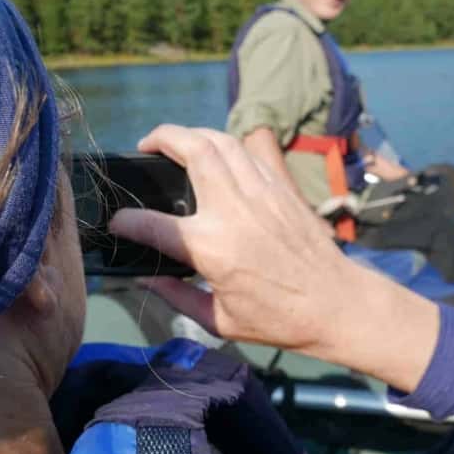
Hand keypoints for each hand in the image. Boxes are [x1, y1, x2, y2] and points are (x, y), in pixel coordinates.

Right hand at [108, 125, 439, 390]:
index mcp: (212, 248)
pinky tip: (215, 154)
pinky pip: (246, 151)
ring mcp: (260, 192)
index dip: (126, 222)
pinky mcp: (280, 187)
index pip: (153, 224)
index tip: (116, 223)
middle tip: (146, 145)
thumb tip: (144, 276)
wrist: (337, 303)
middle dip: (161, 137)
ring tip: (177, 141)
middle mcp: (233, 209)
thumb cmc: (276, 320)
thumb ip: (175, 295)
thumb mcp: (217, 320)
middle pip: (191, 150)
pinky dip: (224, 144)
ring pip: (221, 140)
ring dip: (192, 132)